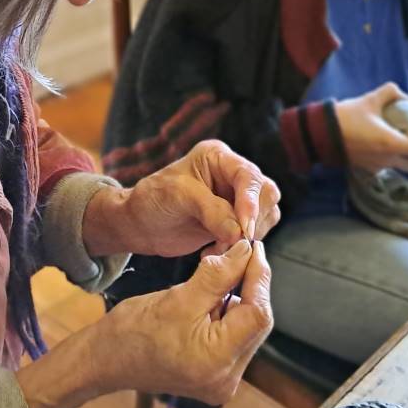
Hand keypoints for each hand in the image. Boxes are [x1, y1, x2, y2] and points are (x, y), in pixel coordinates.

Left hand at [83, 141, 280, 258]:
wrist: (141, 225)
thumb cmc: (152, 201)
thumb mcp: (176, 197)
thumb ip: (210, 211)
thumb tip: (239, 232)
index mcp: (218, 157)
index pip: (247, 175)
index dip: (250, 201)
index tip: (245, 227)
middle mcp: (232, 174)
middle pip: (266, 193)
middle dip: (254, 220)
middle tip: (233, 241)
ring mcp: (237, 198)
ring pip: (266, 215)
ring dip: (247, 236)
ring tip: (216, 247)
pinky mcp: (237, 220)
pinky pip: (255, 233)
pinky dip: (241, 246)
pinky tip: (215, 250)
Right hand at [93, 239, 272, 402]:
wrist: (105, 360)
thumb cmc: (132, 332)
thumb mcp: (178, 297)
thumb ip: (217, 275)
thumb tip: (246, 252)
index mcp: (216, 363)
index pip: (257, 315)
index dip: (259, 279)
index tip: (254, 249)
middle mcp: (226, 379)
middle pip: (256, 323)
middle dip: (250, 287)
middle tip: (242, 253)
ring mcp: (221, 380)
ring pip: (246, 328)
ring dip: (239, 297)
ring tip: (224, 271)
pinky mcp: (214, 374)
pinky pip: (233, 337)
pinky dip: (227, 312)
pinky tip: (214, 294)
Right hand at [335, 82, 407, 172]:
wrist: (320, 134)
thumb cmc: (346, 117)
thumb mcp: (370, 99)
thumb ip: (391, 92)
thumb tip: (406, 96)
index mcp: (392, 144)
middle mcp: (388, 160)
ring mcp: (378, 167)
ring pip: (404, 166)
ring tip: (403, 136)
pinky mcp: (368, 168)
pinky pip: (388, 165)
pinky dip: (393, 155)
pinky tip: (384, 140)